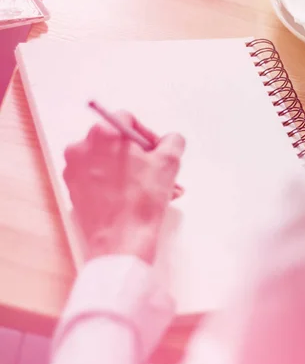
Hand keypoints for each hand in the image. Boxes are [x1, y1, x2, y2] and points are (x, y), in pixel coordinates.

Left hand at [63, 112, 184, 263]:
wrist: (121, 243)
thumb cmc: (141, 204)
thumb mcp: (169, 163)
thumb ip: (173, 141)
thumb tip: (171, 140)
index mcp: (103, 134)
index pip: (128, 120)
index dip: (148, 136)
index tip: (157, 152)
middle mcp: (82, 147)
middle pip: (116, 142)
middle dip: (140, 156)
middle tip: (157, 172)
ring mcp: (74, 170)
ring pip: (108, 161)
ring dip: (131, 171)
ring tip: (152, 190)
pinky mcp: (74, 190)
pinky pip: (97, 178)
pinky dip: (115, 184)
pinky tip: (134, 198)